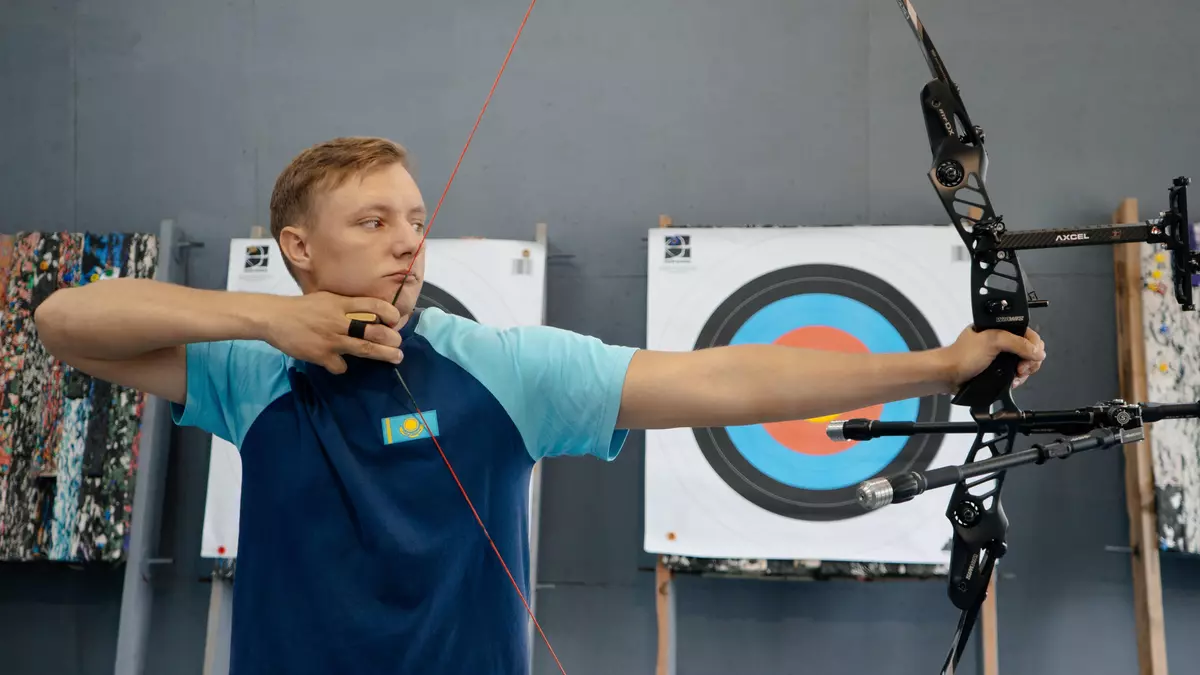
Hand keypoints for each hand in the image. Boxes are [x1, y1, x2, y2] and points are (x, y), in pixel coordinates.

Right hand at [261, 292, 402, 373]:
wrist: (275, 318)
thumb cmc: (303, 307)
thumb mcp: (327, 299)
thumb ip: (347, 306)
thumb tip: (370, 314)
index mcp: (341, 304)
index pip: (374, 306)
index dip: (390, 313)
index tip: (396, 321)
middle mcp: (340, 321)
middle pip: (374, 331)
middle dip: (392, 339)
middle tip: (399, 344)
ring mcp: (332, 339)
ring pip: (364, 348)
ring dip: (383, 354)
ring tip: (396, 357)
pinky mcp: (322, 355)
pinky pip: (341, 366)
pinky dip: (342, 366)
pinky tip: (339, 363)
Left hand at [942, 325, 1045, 390]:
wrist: (948, 375)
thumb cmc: (962, 356)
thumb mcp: (991, 342)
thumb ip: (1017, 343)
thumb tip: (1037, 351)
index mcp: (999, 328)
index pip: (1027, 333)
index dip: (1034, 345)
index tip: (1032, 356)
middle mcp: (1001, 340)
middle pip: (1029, 349)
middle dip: (1030, 360)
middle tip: (1022, 368)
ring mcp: (1000, 356)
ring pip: (1024, 362)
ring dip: (1025, 371)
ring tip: (1017, 376)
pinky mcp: (998, 369)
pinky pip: (1016, 373)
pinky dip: (1018, 378)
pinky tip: (1013, 381)